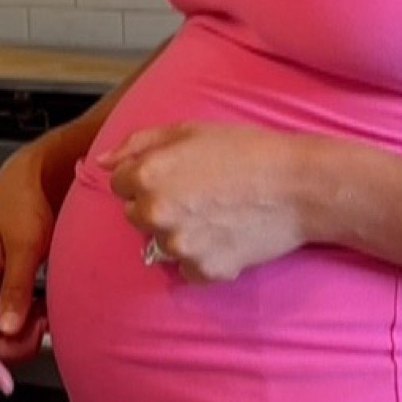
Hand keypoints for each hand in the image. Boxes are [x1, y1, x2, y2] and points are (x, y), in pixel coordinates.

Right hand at [0, 151, 53, 393]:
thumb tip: (6, 327)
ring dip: (23, 333)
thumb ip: (14, 286)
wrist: (34, 176)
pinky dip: (28, 320)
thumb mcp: (25, 243)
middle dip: (12, 344)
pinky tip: (43, 308)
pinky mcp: (1, 282)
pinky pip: (9, 315)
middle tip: (42, 329)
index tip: (5, 383)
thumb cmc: (24, 200)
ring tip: (46, 315)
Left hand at [100, 122, 303, 281]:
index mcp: (147, 175)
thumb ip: (138, 144)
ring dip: (179, 233)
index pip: (119, 184)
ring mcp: (179, 246)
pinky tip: (225, 236)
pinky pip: (187, 268)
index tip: (176, 174)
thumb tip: (103, 162)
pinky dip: (201, 257)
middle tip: (197, 194)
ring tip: (215, 214)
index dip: (146, 176)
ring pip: (160, 244)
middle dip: (158, 206)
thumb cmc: (246, 151)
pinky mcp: (203, 270)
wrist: (298, 186)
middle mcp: (155, 214)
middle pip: (136, 216)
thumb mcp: (188, 130)